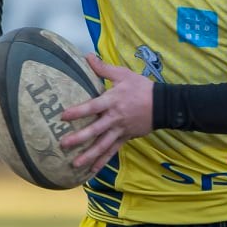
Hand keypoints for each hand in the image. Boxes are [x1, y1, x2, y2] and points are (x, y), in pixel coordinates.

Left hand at [60, 55, 152, 176]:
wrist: (162, 105)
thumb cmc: (141, 88)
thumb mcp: (123, 74)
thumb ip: (103, 68)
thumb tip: (87, 56)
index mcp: (112, 101)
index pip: (92, 107)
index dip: (78, 112)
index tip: (63, 117)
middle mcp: (114, 118)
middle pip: (95, 130)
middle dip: (79, 138)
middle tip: (64, 144)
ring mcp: (120, 130)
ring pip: (103, 145)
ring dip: (89, 155)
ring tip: (75, 164)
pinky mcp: (125, 138)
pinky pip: (112, 151)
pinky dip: (102, 161)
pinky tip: (91, 171)